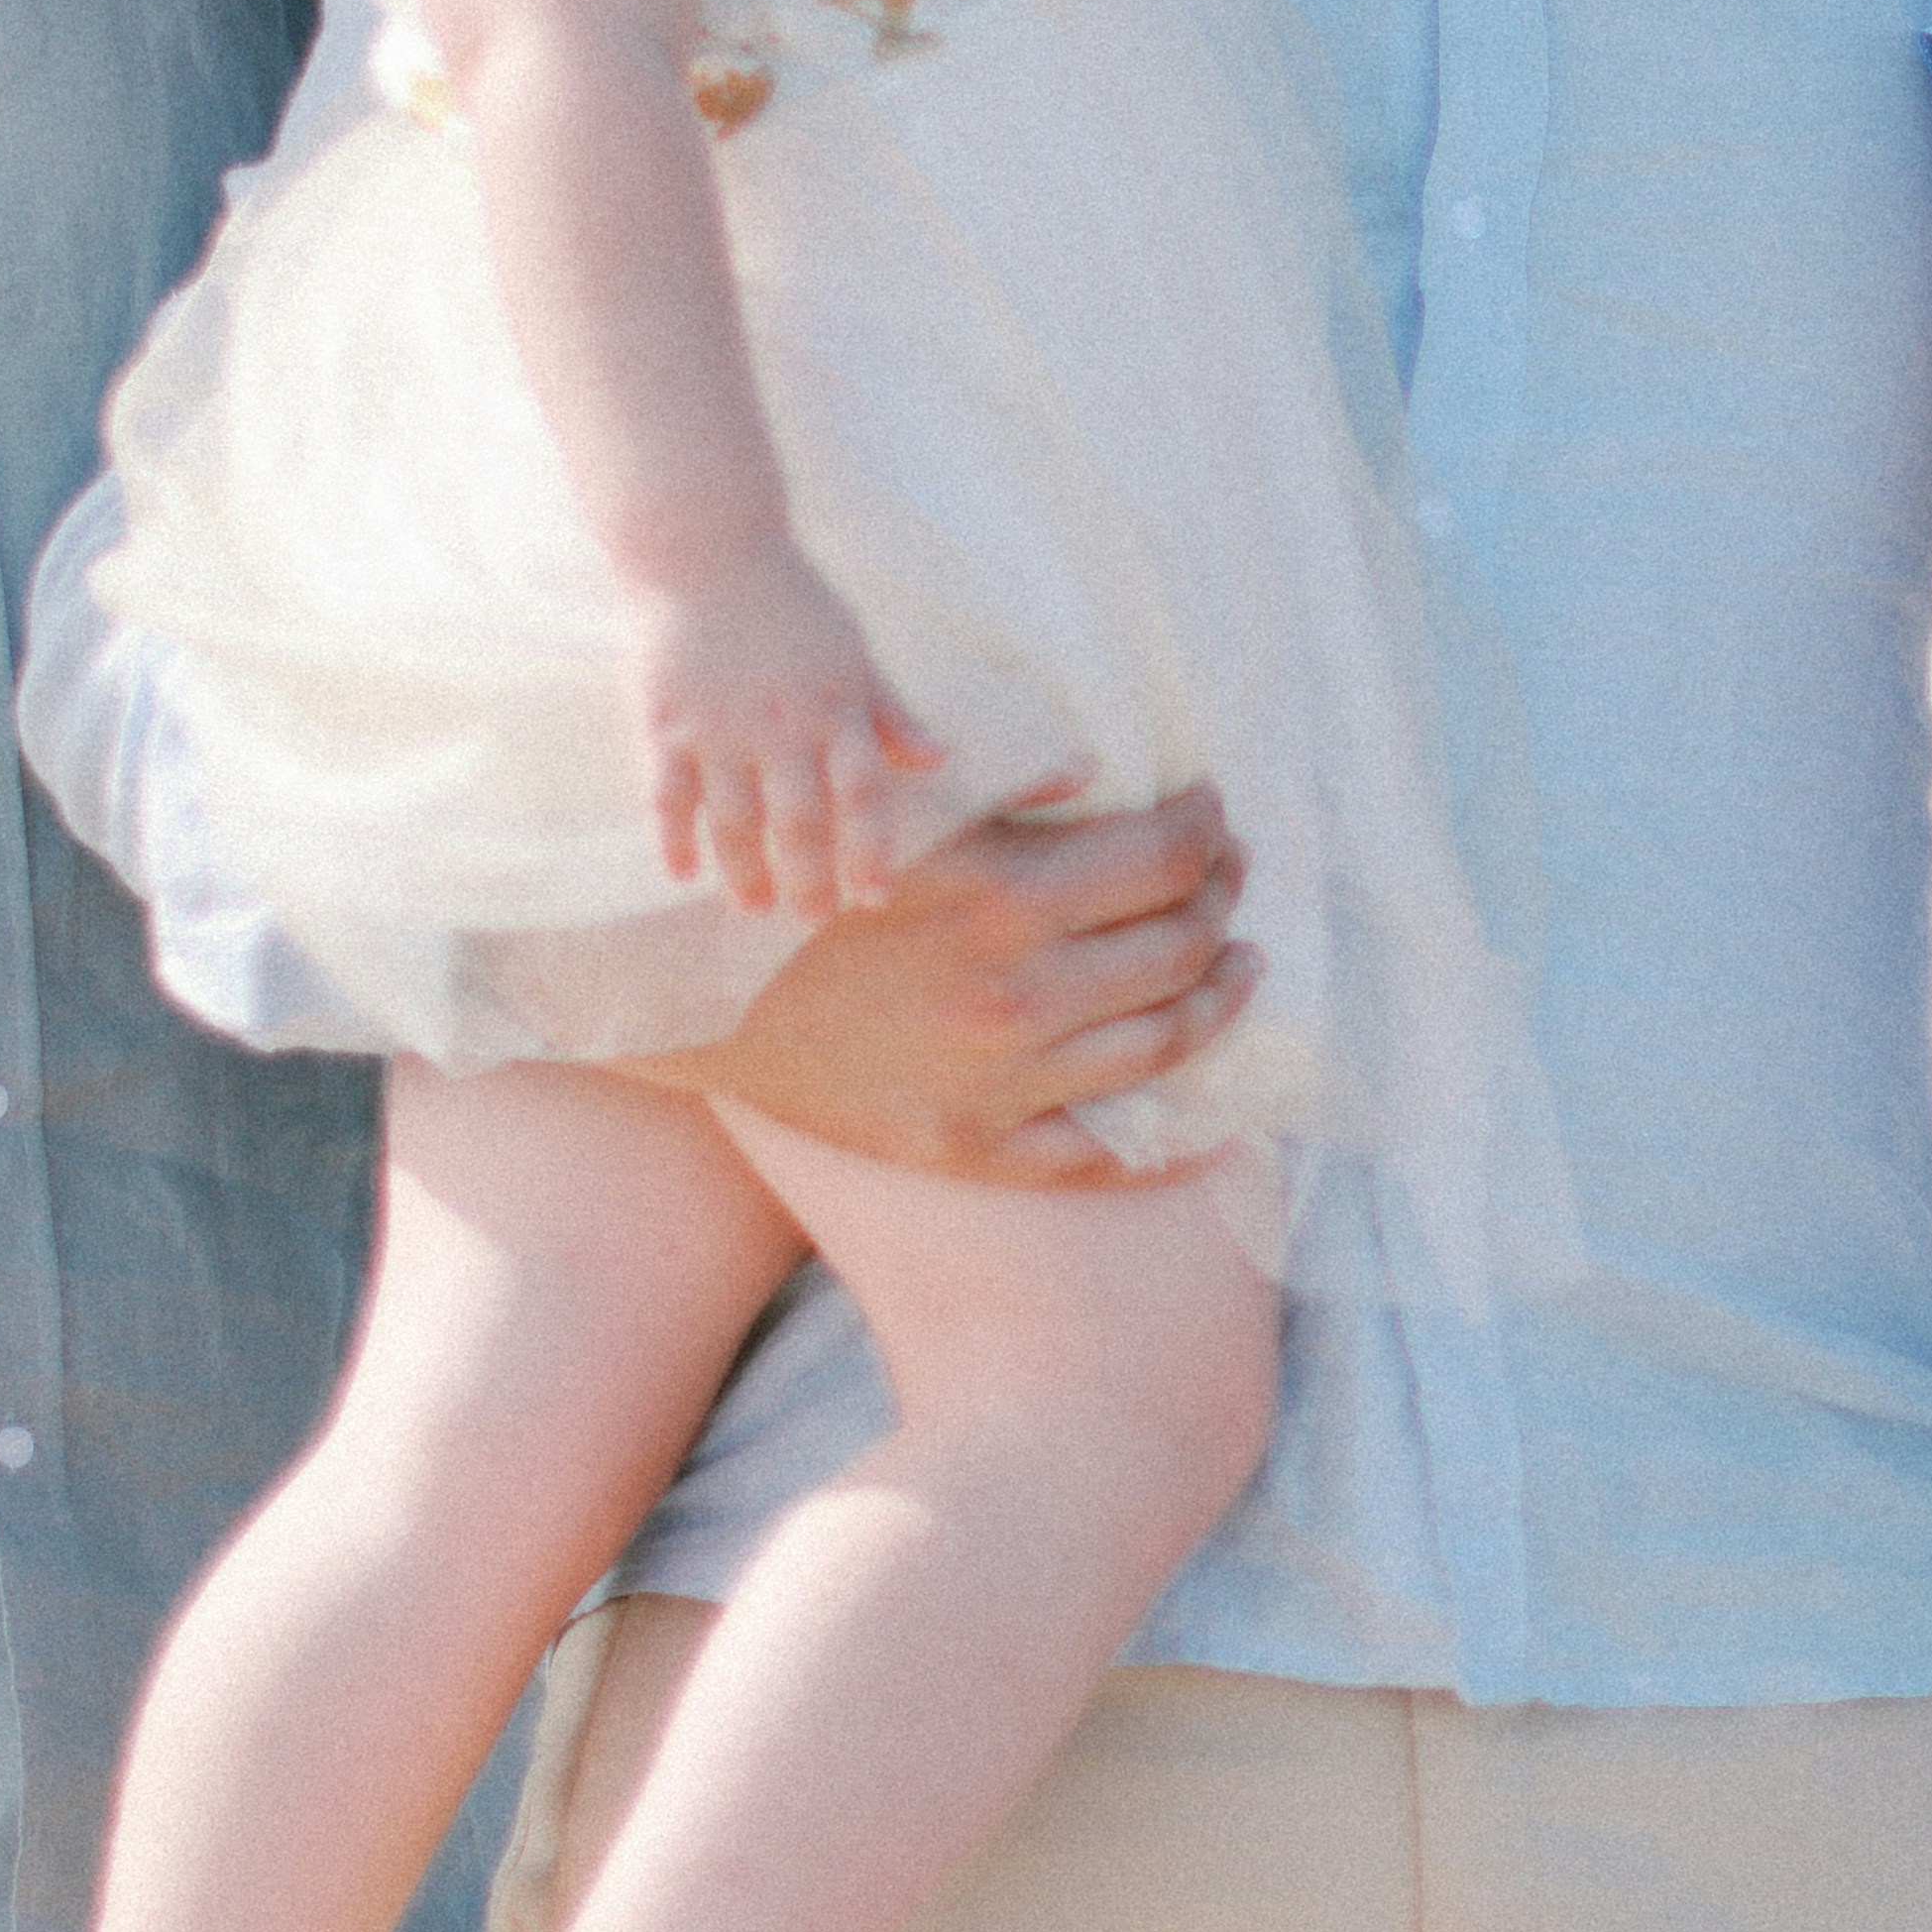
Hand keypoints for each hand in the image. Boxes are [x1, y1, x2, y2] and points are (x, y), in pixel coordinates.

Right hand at [641, 549, 937, 919]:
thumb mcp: (852, 649)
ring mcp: (719, 727)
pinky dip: (674, 837)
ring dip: (745, 871)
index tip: (874, 897)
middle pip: (801, 821)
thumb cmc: (788, 599)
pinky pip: (668, 794)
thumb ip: (891, 711)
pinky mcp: (665, 722)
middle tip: (812, 919)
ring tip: (754, 908)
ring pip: (735, 820)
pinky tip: (682, 874)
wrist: (704, 547)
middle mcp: (781, 726)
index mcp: (834, 708)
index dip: (870, 851)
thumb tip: (939, 760)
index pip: (863, 795)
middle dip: (810, 879)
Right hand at [642, 777, 1251, 1182]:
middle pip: (1178, 945)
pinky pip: (1100, 1155)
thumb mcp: (900, 818)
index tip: (1214, 816)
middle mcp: (1019, 994)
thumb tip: (1107, 777)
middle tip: (1230, 879)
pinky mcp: (972, 1148)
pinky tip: (1205, 1112)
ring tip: (1239, 971)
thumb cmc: (800, 885)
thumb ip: (1008, 791)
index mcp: (1007, 896)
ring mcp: (1001, 1083)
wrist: (692, 993)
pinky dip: (1167, 1138)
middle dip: (1220, 901)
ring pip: (1161, 1044)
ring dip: (1218, 1000)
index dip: (1209, 830)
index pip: (1167, 857)